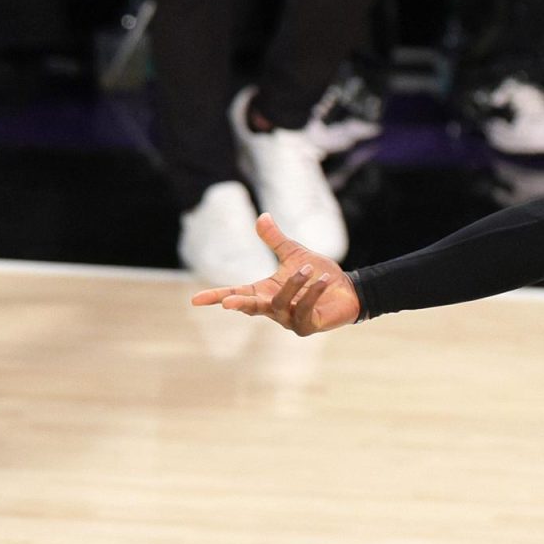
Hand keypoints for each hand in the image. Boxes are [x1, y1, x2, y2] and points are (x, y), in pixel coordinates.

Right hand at [190, 214, 360, 334]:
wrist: (348, 288)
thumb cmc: (319, 273)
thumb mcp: (294, 254)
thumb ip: (275, 240)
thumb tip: (261, 216)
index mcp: (265, 292)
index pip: (237, 294)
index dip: (216, 296)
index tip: (195, 300)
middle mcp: (274, 309)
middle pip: (251, 307)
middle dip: (240, 304)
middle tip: (228, 303)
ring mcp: (289, 321)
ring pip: (280, 304)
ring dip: (294, 284)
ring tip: (308, 268)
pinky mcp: (307, 326)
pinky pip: (304, 310)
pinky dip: (312, 293)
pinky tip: (322, 280)